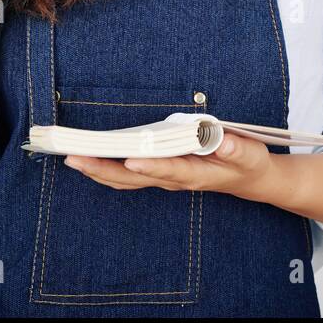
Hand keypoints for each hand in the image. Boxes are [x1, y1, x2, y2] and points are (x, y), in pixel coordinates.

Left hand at [63, 133, 276, 200]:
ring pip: (127, 181)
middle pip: (135, 179)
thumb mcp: (250, 154)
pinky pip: (128, 178)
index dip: (151, 166)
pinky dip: (107, 171)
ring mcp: (166, 179)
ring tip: (72, 160)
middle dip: (105, 169)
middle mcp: (176, 179)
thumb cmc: (246, 164)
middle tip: (77, 159)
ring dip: (99, 171)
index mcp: (197, 173)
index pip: (171, 169)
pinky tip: (89, 163)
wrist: (247, 179)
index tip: (131, 160)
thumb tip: (221, 142)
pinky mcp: (160, 175)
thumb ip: (235, 149)